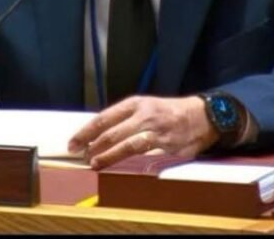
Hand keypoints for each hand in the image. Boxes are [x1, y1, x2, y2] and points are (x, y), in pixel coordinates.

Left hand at [67, 95, 218, 169]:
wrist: (201, 116)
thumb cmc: (167, 112)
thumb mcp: (144, 107)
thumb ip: (123, 119)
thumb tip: (95, 135)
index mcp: (136, 104)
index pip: (104, 118)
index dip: (86, 132)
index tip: (73, 143)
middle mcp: (145, 116)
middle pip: (113, 132)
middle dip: (94, 146)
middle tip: (82, 156)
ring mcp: (156, 132)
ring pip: (128, 145)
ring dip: (109, 156)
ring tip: (96, 164)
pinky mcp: (167, 147)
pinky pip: (146, 157)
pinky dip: (131, 164)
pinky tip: (121, 170)